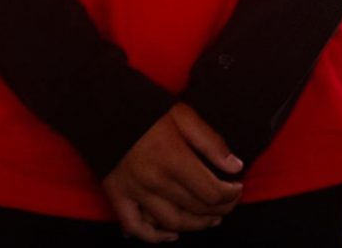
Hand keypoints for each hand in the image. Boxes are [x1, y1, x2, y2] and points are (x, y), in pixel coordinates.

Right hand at [102, 104, 242, 240]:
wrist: (103, 107)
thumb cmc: (146, 108)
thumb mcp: (183, 115)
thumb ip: (211, 142)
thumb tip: (235, 167)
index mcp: (173, 159)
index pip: (212, 192)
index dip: (231, 194)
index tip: (238, 187)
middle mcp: (155, 181)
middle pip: (197, 208)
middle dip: (221, 208)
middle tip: (229, 202)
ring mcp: (135, 191)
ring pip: (173, 222)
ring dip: (197, 225)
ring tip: (211, 219)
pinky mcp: (118, 195)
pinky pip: (136, 227)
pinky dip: (155, 237)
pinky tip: (171, 234)